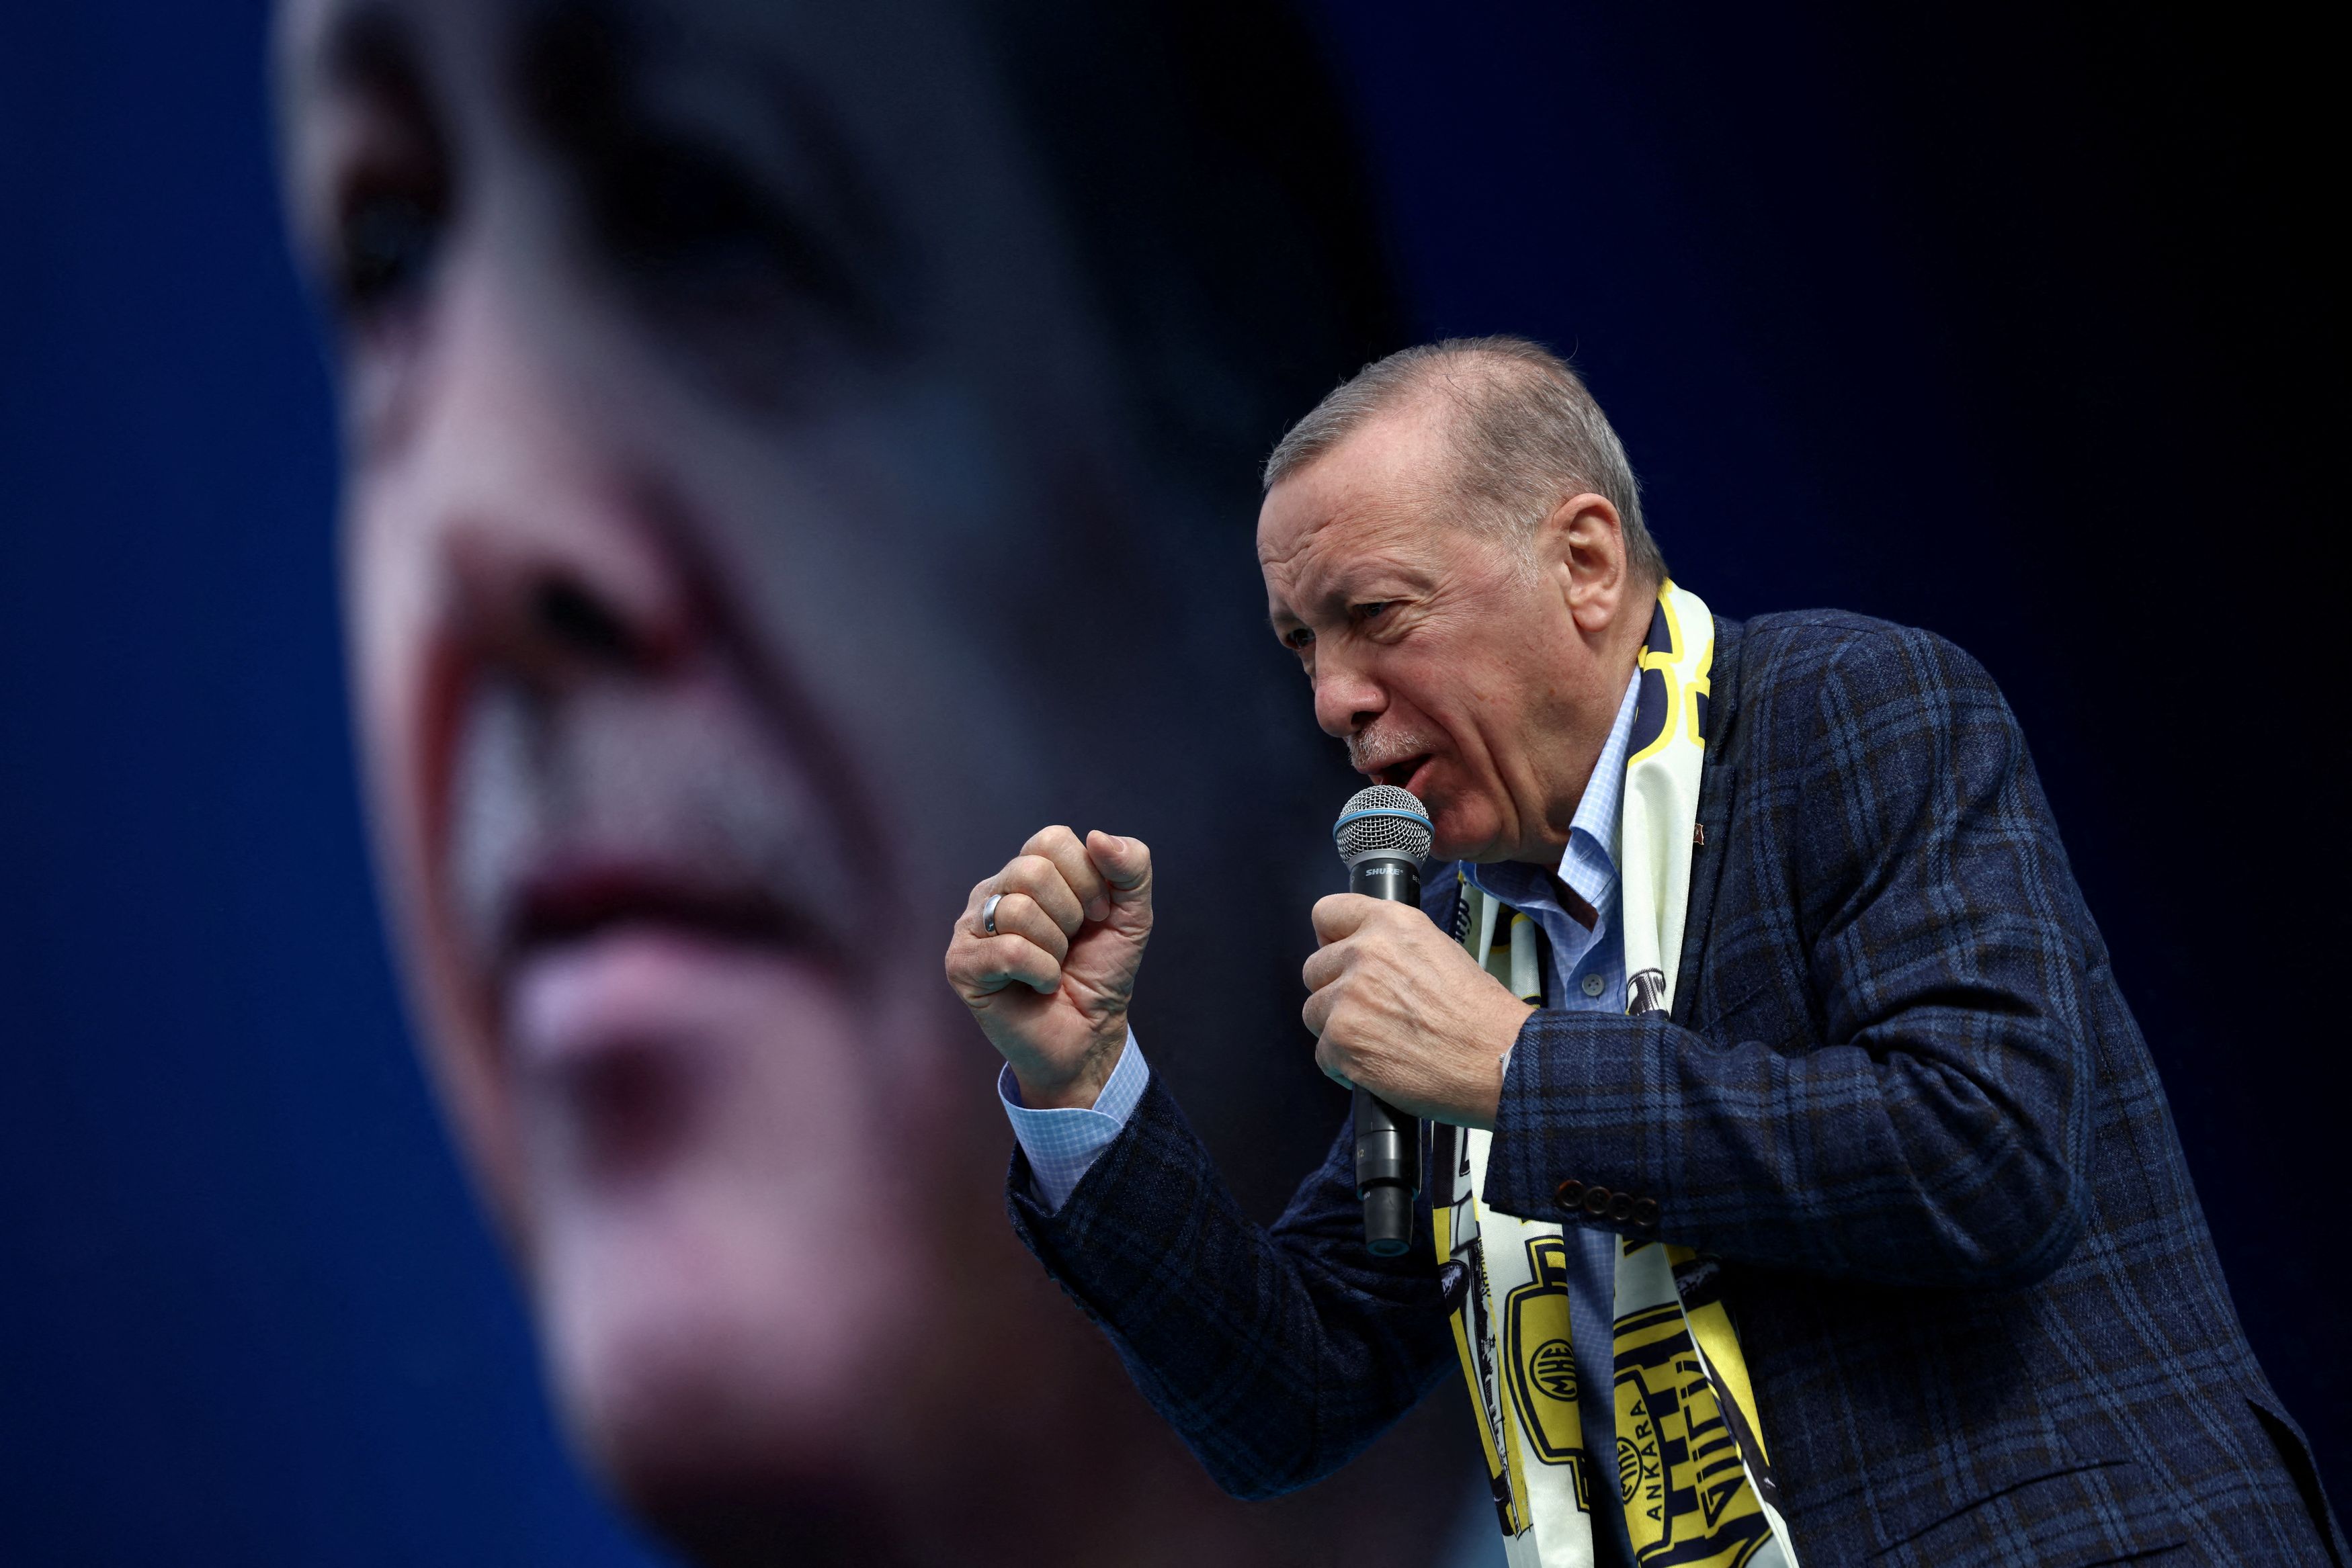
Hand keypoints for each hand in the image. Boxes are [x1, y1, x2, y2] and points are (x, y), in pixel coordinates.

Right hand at [945, 827, 1151, 1109]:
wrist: (1089, 1036)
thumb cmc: (1101, 973)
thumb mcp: (1132, 915)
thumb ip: (1131, 867)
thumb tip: (1098, 836)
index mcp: (1026, 871)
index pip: (1051, 840)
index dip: (1087, 879)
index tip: (1097, 916)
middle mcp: (992, 891)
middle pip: (1032, 871)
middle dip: (1071, 915)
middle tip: (1073, 944)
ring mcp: (970, 927)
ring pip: (1018, 910)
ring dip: (1055, 948)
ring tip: (1054, 967)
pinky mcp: (961, 965)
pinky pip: (1009, 951)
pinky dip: (1041, 973)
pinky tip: (1041, 985)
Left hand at [1302, 895, 1534, 1128]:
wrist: (1498, 1061)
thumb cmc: (1480, 1015)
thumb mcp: (1440, 950)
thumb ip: (1393, 946)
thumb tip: (1364, 954)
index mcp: (1391, 923)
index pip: (1327, 912)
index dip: (1330, 938)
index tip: (1336, 955)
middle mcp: (1365, 953)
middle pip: (1314, 968)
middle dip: (1335, 991)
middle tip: (1368, 1011)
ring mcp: (1348, 998)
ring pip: (1313, 1012)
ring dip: (1338, 1029)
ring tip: (1378, 1041)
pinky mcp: (1342, 1041)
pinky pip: (1322, 1053)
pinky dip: (1344, 1065)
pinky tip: (1378, 1065)